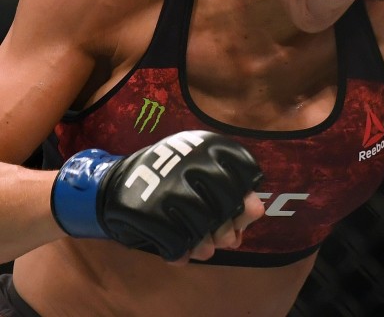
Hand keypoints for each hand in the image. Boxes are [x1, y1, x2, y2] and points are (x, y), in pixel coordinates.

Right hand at [51, 130, 263, 261]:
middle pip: (226, 203)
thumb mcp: (201, 175)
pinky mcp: (147, 212)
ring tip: (204, 247)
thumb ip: (233, 190)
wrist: (112, 187)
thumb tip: (257, 211)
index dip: (244, 199)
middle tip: (223, 237)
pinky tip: (181, 252)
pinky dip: (182, 252)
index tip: (234, 210)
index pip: (244, 172)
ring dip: (207, 243)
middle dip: (227, 226)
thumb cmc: (170, 182)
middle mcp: (189, 161)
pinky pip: (177, 242)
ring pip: (203, 225)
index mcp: (206, 145)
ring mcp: (167, 186)